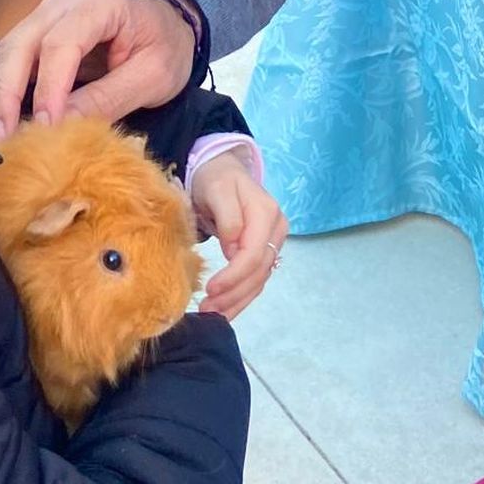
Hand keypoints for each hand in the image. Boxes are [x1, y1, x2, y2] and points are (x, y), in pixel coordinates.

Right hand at [0, 0, 195, 141]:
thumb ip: (109, 98)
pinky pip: (6, 62)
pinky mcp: (34, 35)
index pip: (60, 44)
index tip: (45, 129)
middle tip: (1, 141)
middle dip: (4, 95)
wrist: (167, 28)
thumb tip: (60, 126)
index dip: (48, 89)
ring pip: (4, 54)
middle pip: (19, 45)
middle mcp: (62, 3)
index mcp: (100, 2)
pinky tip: (1, 126)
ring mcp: (43, 16)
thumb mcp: (153, 77)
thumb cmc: (165, 49)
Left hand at [189, 150, 288, 319]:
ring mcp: (271, 242)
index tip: (211, 289)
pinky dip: (240, 296)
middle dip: (234, 294)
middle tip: (208, 309)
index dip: (234, 275)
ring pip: (259, 280)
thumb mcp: (217, 190)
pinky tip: (224, 309)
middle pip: (258, 272)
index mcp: (266, 214)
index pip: (254, 254)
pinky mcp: (263, 252)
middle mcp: (275, 230)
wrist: (221, 168)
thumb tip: (233, 249)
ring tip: (213, 314)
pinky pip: (254, 279)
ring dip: (236, 301)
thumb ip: (228, 218)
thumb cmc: (216, 177)